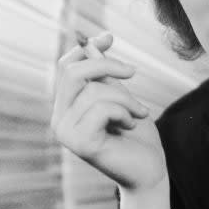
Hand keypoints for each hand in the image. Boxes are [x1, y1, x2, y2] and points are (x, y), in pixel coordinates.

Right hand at [51, 31, 166, 193]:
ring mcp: (66, 133)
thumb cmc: (136, 135)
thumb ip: (103, 74)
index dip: (87, 49)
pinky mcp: (80, 144)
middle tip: (133, 73)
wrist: (148, 170)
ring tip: (139, 113)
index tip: (109, 37)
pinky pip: (102, 108)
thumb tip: (89, 41)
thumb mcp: (119, 96)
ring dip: (126, 98)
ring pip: (94, 91)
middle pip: (73, 72)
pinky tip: (131, 126)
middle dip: (108, 66)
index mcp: (66, 107)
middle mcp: (59, 120)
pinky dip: (124, 112)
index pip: (66, 67)